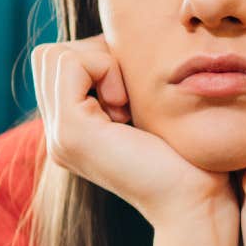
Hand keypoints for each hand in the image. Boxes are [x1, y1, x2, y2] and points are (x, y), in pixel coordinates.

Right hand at [31, 36, 236, 229]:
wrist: (196, 203)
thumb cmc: (190, 158)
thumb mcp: (148, 109)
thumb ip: (123, 82)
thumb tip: (118, 41)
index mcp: (73, 131)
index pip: (58, 63)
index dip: (98, 60)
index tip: (133, 97)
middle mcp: (57, 135)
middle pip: (49, 56)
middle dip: (93, 58)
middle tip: (128, 96)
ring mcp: (58, 136)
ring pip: (54, 56)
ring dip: (99, 64)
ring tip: (128, 105)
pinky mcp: (71, 132)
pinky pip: (69, 64)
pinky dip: (103, 69)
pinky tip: (127, 106)